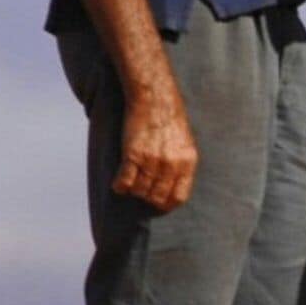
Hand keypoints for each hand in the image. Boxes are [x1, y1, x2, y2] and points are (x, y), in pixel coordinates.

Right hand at [113, 92, 197, 212]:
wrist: (155, 99)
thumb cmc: (170, 120)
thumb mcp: (185, 143)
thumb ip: (181, 164)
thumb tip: (172, 185)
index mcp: (187, 163)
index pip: (178, 197)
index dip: (166, 205)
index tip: (158, 204)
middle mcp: (171, 165)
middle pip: (156, 197)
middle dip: (147, 198)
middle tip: (141, 190)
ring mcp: (152, 161)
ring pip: (139, 191)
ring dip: (133, 191)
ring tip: (130, 183)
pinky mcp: (133, 154)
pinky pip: (124, 181)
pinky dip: (119, 186)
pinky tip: (118, 183)